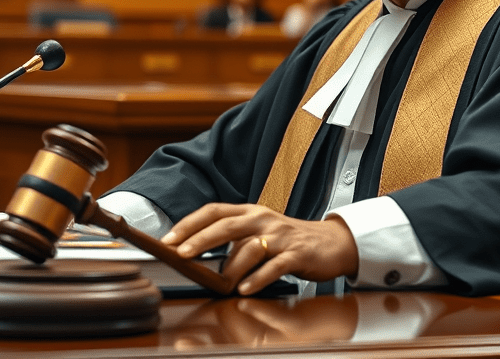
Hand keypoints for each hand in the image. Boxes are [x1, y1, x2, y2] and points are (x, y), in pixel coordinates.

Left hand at [160, 203, 358, 295]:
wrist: (330, 242)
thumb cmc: (288, 239)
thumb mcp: (258, 232)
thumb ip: (233, 239)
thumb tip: (197, 252)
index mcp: (249, 212)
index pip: (214, 211)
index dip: (190, 223)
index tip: (169, 239)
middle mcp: (262, 219)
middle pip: (226, 225)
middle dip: (200, 239)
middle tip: (180, 253)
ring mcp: (280, 236)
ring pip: (250, 246)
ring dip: (230, 265)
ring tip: (213, 279)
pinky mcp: (297, 254)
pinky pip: (275, 266)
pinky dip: (258, 278)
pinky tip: (245, 289)